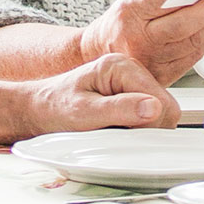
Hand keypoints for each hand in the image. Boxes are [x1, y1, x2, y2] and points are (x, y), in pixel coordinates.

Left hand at [21, 52, 180, 135]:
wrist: (37, 110)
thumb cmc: (54, 108)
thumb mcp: (83, 113)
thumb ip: (119, 110)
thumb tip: (153, 108)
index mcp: (120, 66)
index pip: (161, 101)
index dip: (150, 125)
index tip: (129, 137)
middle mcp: (130, 71)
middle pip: (165, 108)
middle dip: (147, 129)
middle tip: (118, 136)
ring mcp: (132, 85)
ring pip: (160, 116)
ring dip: (142, 131)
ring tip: (113, 132)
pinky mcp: (131, 98)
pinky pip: (149, 119)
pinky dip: (137, 131)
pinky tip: (117, 131)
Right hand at [77, 0, 203, 85]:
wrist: (98, 53)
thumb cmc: (119, 24)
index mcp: (130, 14)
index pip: (168, 1)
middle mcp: (138, 39)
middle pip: (183, 26)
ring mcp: (149, 61)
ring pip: (191, 44)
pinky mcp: (160, 76)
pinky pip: (190, 59)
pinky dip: (203, 43)